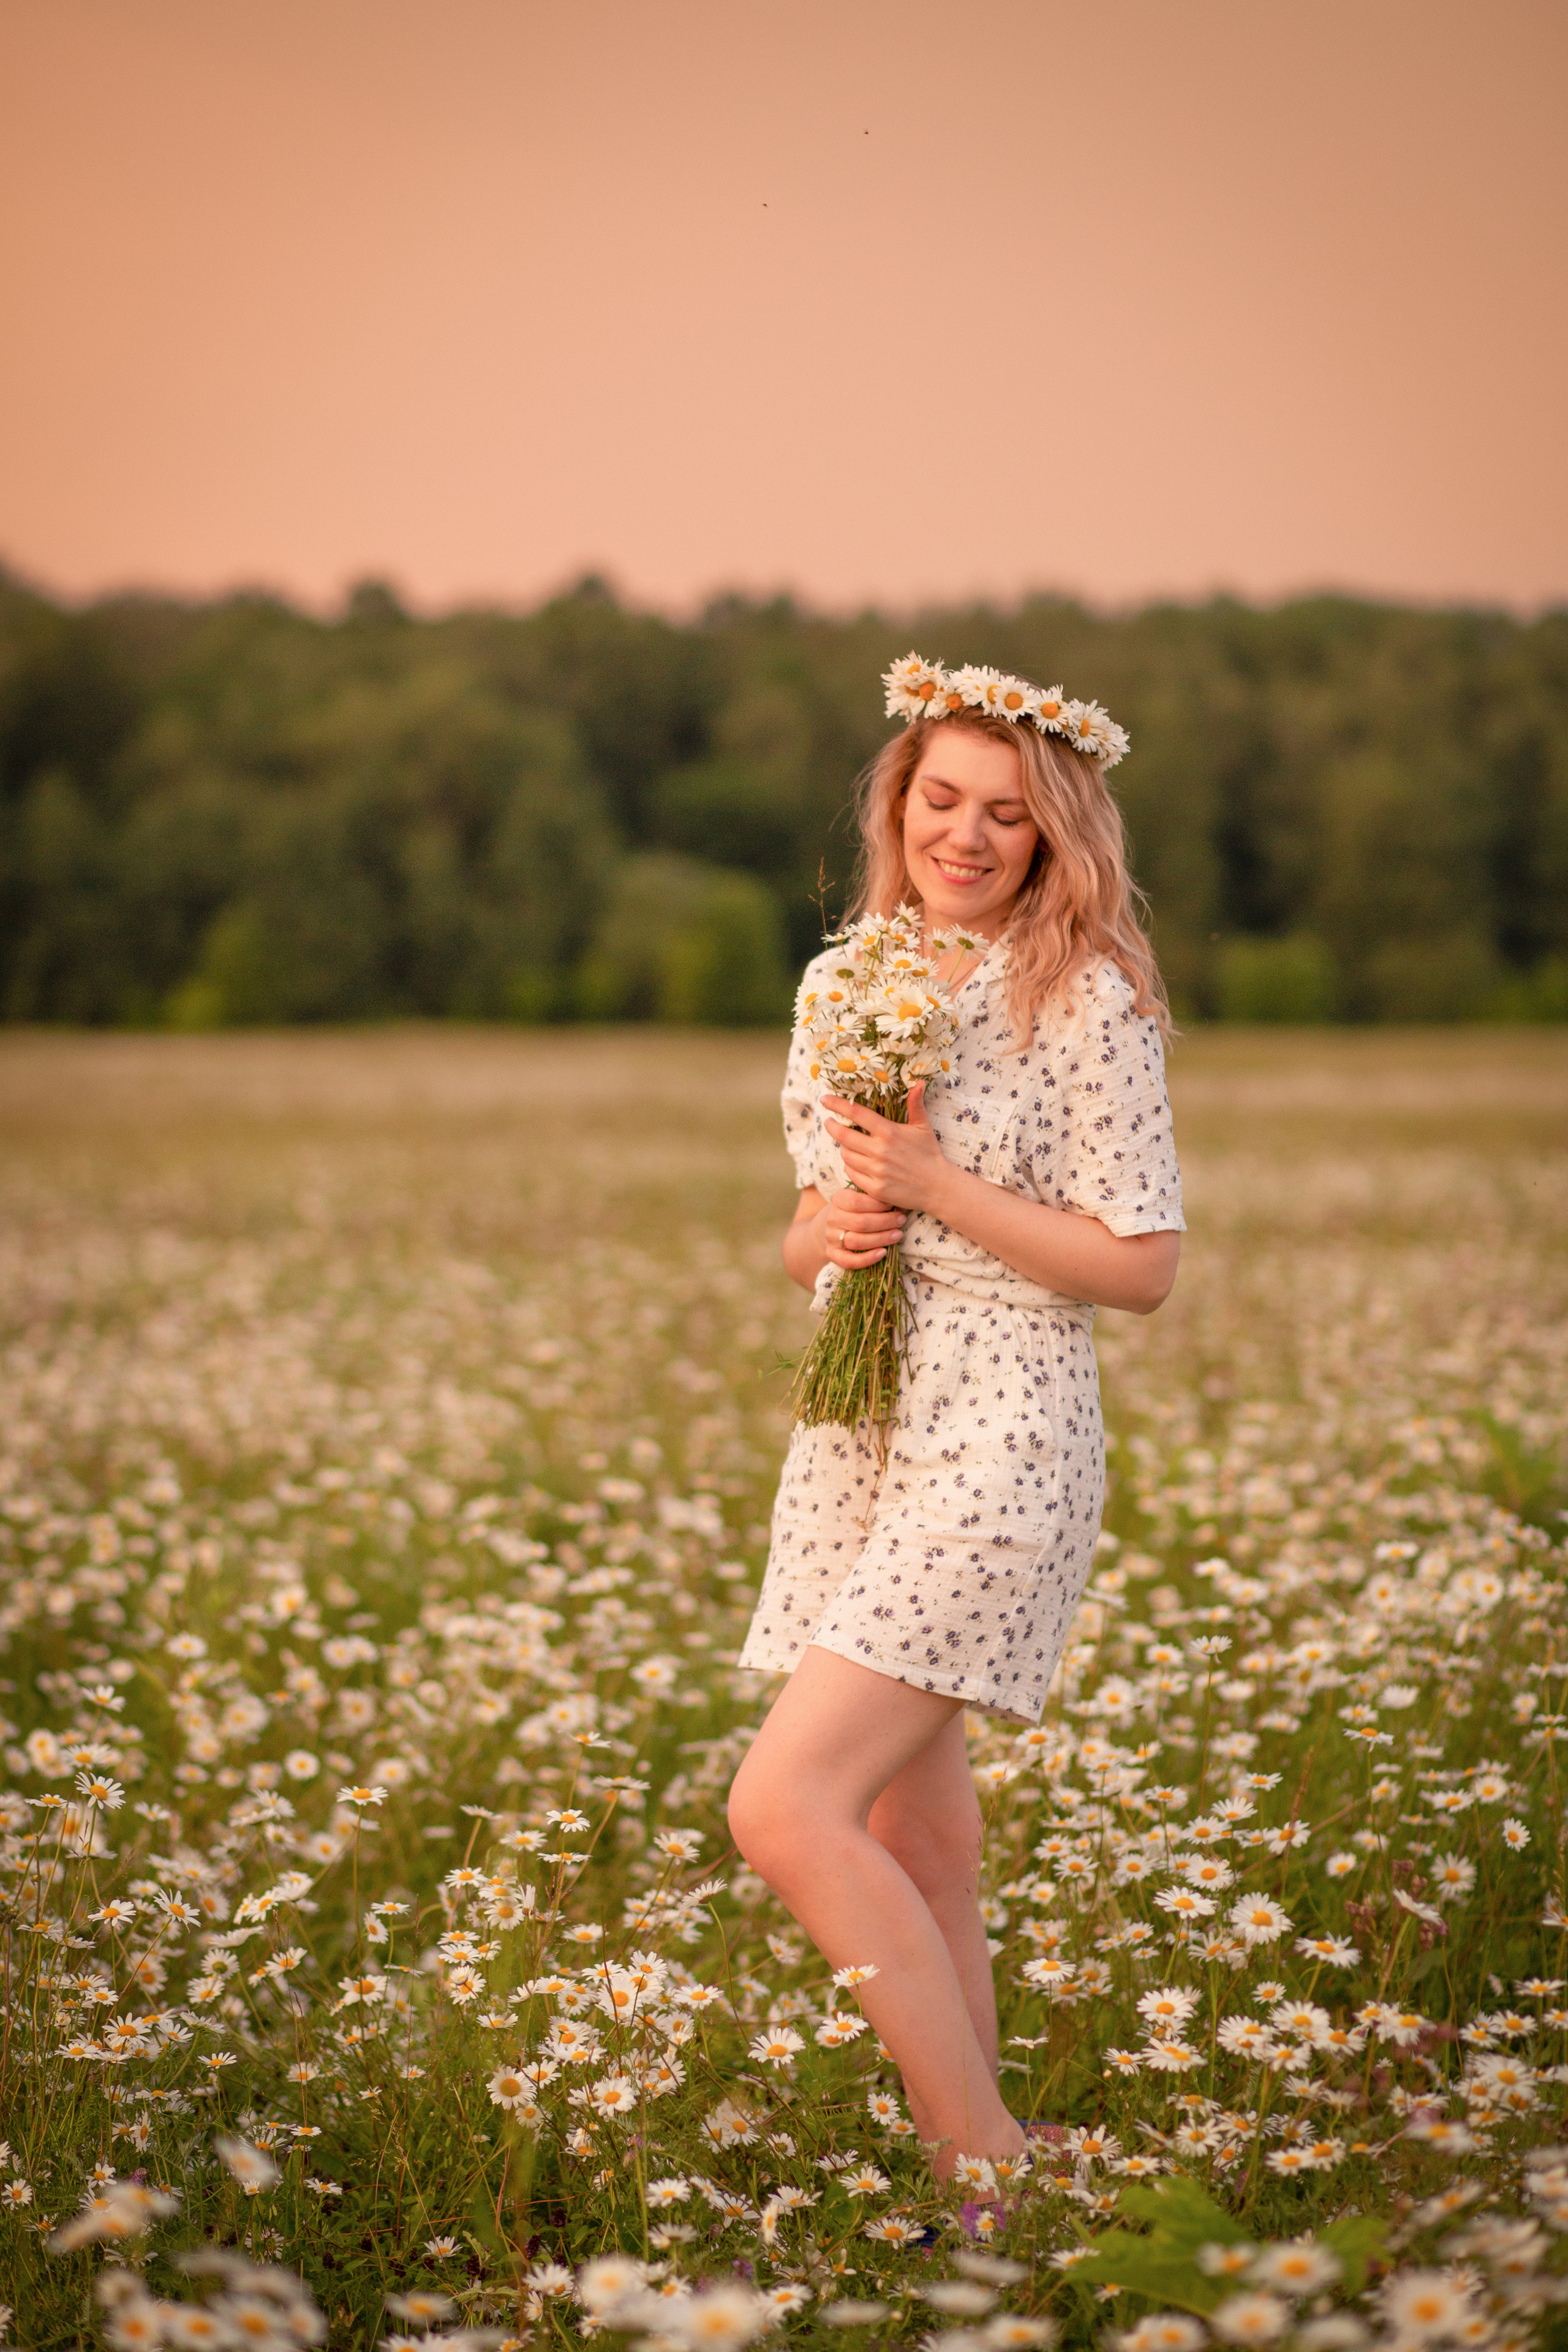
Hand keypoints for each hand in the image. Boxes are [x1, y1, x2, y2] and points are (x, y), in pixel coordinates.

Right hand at [818, 1185, 905, 1270]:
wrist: (836, 1225)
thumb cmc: (856, 1209)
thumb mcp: (861, 1197)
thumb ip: (874, 1197)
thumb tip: (896, 1201)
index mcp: (838, 1199)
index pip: (856, 1202)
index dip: (877, 1204)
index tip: (893, 1204)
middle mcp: (832, 1218)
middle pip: (860, 1223)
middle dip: (885, 1222)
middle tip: (901, 1220)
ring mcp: (831, 1238)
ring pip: (856, 1241)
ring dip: (881, 1239)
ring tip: (897, 1235)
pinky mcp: (833, 1254)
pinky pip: (849, 1261)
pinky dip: (867, 1259)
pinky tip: (883, 1253)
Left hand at [822, 1084, 952, 1216]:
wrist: (938, 1187)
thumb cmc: (930, 1154)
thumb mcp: (924, 1127)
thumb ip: (916, 1104)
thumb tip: (918, 1082)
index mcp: (890, 1132)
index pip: (857, 1113)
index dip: (837, 1104)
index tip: (824, 1099)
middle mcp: (880, 1151)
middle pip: (844, 1136)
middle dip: (832, 1126)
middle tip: (829, 1122)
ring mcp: (876, 1171)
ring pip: (846, 1155)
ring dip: (843, 1148)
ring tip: (847, 1144)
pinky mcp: (875, 1188)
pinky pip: (851, 1174)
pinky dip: (850, 1166)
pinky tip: (855, 1163)